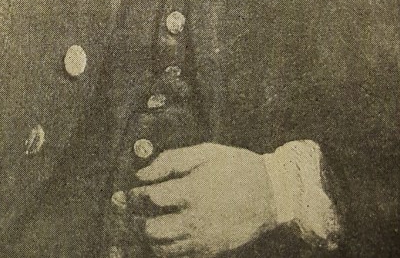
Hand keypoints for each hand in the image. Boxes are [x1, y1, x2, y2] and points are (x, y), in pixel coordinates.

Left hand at [129, 142, 276, 256]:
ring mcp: (203, 240)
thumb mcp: (205, 152)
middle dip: (136, 221)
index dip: (134, 196)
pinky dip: (166, 250)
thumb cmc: (236, 167)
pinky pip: (179, 257)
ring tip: (147, 225)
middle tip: (132, 213)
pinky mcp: (211, 252)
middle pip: (151, 230)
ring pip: (163, 248)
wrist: (272, 193)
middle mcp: (195, 220)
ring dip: (150, 238)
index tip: (127, 194)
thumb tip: (142, 173)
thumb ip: (171, 160)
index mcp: (192, 191)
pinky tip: (166, 237)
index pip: (150, 198)